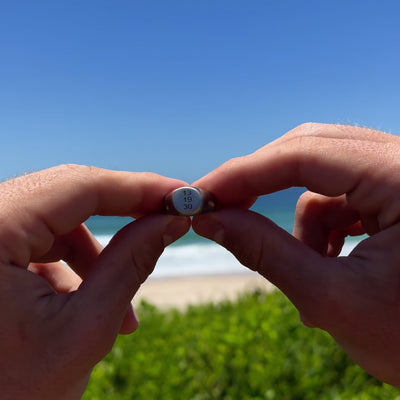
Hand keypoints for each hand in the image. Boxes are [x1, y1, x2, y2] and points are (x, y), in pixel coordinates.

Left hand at [0, 165, 189, 399]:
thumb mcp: (84, 328)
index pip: (78, 186)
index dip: (138, 187)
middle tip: (166, 222)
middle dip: (124, 212)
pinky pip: (37, 239)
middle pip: (66, 193)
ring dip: (95, 253)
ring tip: (120, 306)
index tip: (179, 194)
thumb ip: (132, 264)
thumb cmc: (11, 393)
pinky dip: (70, 264)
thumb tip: (172, 221)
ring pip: (55, 219)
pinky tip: (81, 302)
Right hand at [192, 123, 399, 386]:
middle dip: (263, 186)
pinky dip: (322, 226)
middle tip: (224, 212)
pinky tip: (331, 262)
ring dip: (303, 222)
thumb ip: (263, 251)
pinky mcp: (397, 192)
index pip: (306, 154)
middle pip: (312, 150)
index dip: (244, 173)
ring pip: (324, 178)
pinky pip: (342, 195)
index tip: (202, 193)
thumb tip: (209, 218)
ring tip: (312, 271)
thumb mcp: (331, 299)